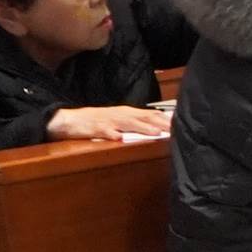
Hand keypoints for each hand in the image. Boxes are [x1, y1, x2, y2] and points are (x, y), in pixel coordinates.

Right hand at [46, 104, 166, 143]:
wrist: (70, 119)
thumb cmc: (98, 121)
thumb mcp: (120, 120)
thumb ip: (138, 122)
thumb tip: (160, 126)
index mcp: (128, 113)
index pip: (151, 114)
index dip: (166, 119)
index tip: (182, 124)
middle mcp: (120, 115)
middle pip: (143, 118)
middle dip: (160, 123)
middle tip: (175, 129)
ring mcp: (107, 121)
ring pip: (126, 123)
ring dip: (141, 128)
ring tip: (155, 133)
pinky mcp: (93, 128)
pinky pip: (103, 131)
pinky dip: (111, 134)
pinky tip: (118, 138)